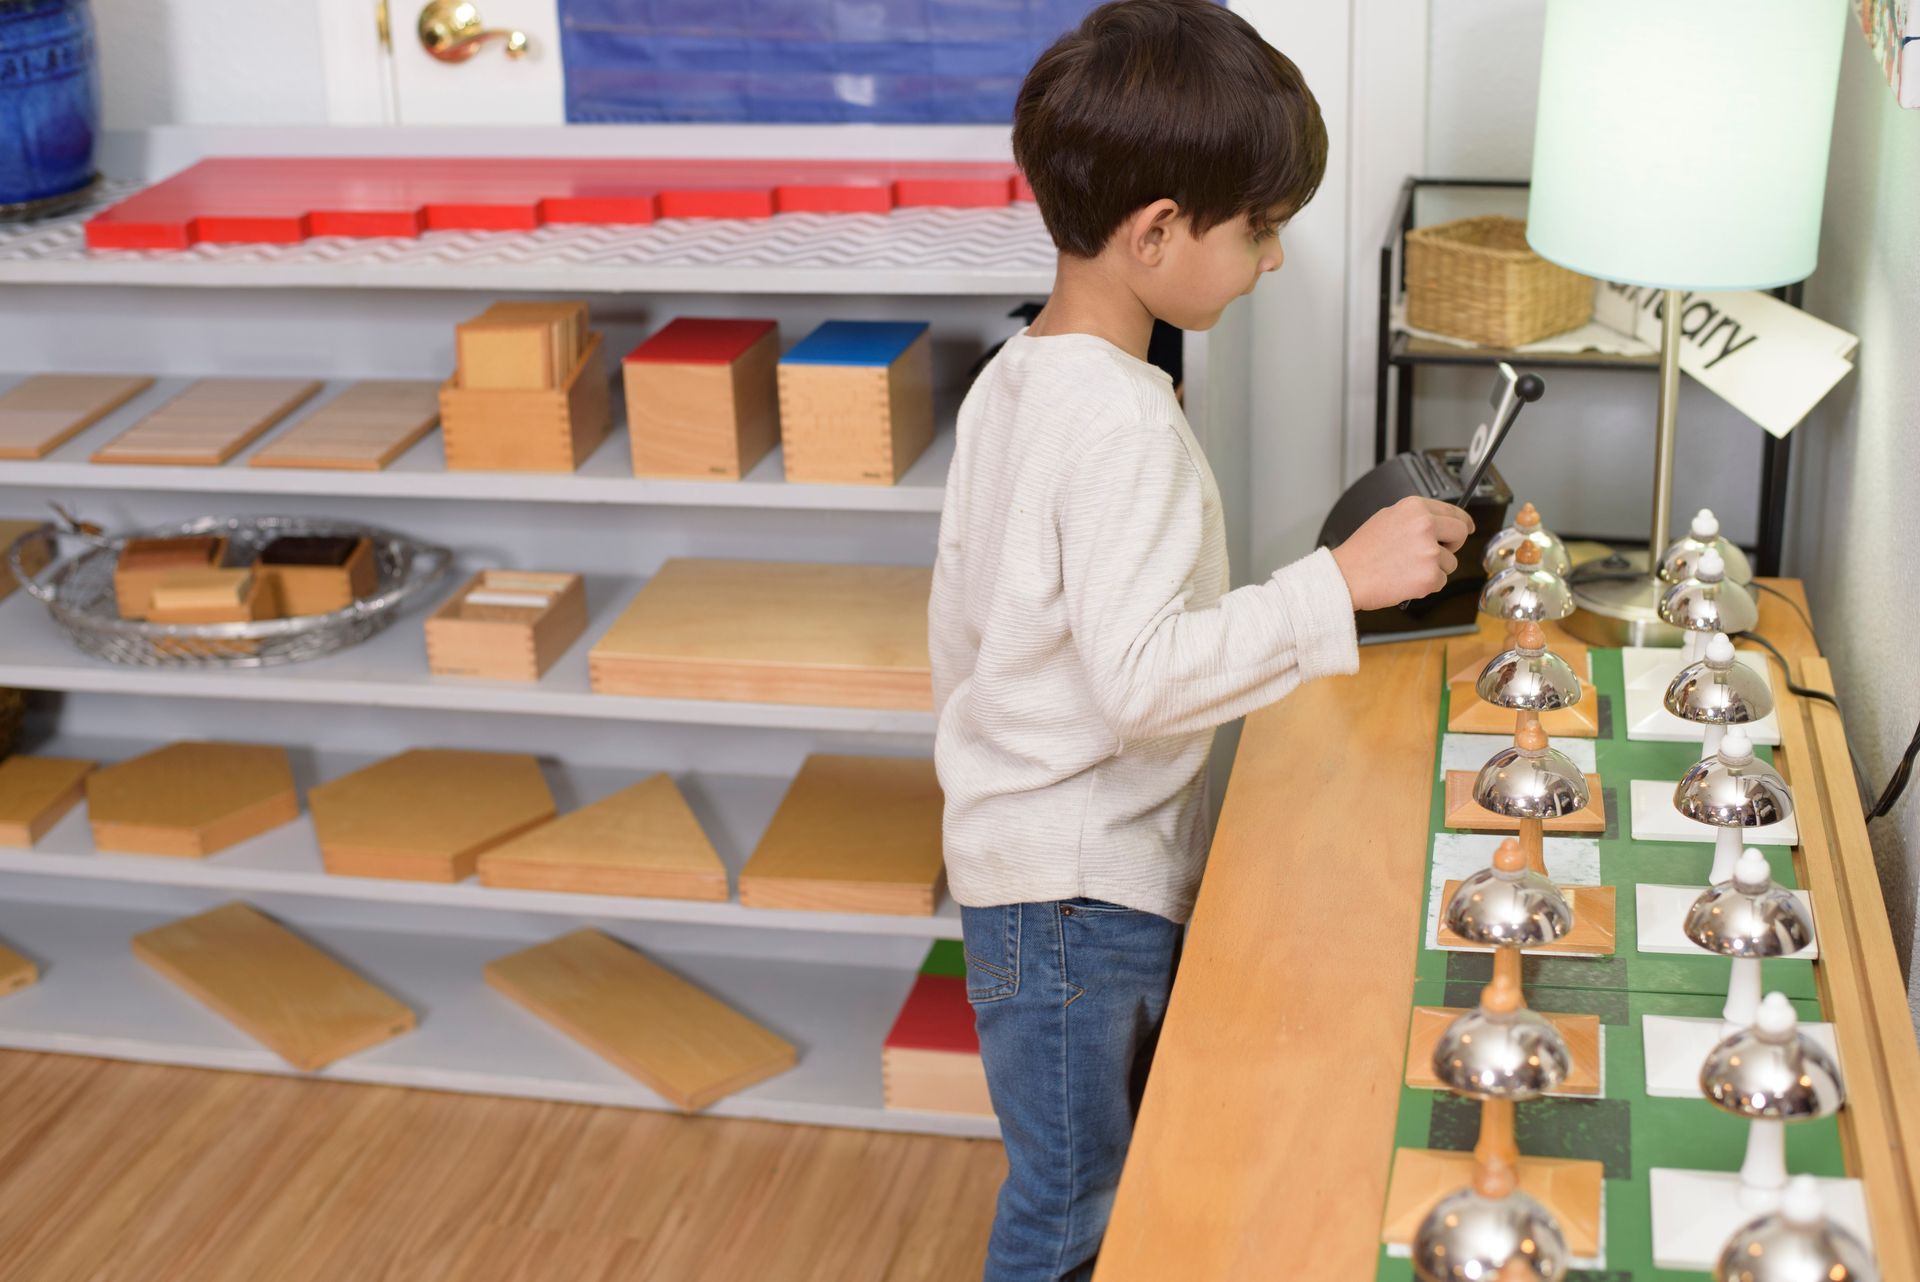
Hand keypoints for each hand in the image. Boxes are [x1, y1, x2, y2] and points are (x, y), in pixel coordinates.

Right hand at [1330, 496, 1473, 610]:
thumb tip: (1440, 522)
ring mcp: (1429, 552)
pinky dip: (1426, 585)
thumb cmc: (1362, 551)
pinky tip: (1405, 580)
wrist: (1346, 576)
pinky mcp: (1429, 576)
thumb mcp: (1387, 518)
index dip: (1462, 523)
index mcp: (1415, 507)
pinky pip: (1441, 582)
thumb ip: (1416, 517)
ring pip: (1450, 562)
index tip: (1466, 528)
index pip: (1453, 512)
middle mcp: (1425, 525)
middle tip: (1431, 554)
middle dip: (1451, 545)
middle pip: (1460, 534)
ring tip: (1406, 568)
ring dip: (1434, 568)